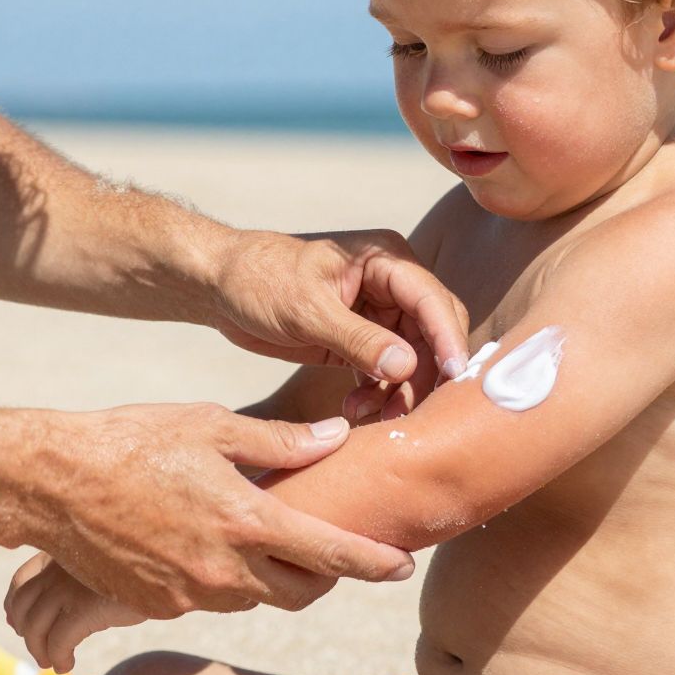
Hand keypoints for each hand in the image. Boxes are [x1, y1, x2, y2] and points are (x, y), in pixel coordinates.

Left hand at [5, 551, 144, 672]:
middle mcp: (58, 567)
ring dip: (40, 651)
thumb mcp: (97, 567)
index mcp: (59, 551)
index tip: (22, 626)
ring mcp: (69, 586)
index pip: (19, 582)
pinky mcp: (85, 608)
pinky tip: (67, 664)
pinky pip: (58, 642)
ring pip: (36, 629)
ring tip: (53, 662)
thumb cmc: (137, 568)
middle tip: (41, 652)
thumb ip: (68, 580)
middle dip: (27, 634)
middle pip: (22, 608)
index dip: (15, 608)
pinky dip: (58, 658)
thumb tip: (27, 614)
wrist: (171, 568)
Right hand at [30, 403, 414, 618]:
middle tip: (331, 549)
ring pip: (255, 596)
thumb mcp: (211, 425)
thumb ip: (281, 442)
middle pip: (302, 592)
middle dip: (325, 576)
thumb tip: (337, 438)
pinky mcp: (158, 607)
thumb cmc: (133, 439)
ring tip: (263, 536)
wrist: (51, 482)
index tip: (404, 565)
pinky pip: (210, 598)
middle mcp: (225, 568)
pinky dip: (223, 577)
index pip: (332, 555)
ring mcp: (190, 594)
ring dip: (271, 574)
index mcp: (247, 521)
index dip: (375, 564)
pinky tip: (209, 542)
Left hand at [205, 229, 468, 413]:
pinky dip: (376, 393)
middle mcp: (391, 285)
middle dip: (424, 373)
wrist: (218, 286)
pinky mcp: (359, 340)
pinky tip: (353, 410)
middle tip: (407, 410)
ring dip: (397, 390)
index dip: (447, 338)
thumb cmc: (258, 279)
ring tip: (367, 415)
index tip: (456, 376)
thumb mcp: (307, 310)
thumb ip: (358, 339)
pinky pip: (384, 372)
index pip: (432, 300)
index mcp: (385, 260)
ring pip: (411, 359)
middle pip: (431, 333)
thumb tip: (407, 367)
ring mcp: (377, 314)